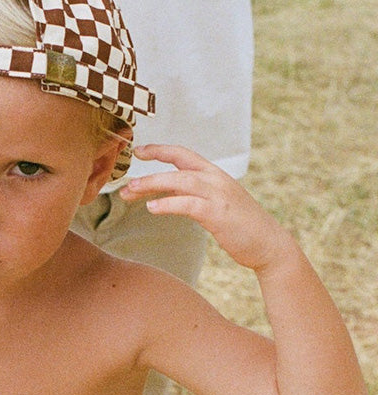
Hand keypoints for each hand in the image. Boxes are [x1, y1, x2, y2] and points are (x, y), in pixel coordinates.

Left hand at [121, 144, 295, 273]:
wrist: (269, 244)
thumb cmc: (239, 225)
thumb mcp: (214, 202)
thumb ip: (192, 193)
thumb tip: (164, 191)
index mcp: (215, 175)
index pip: (183, 154)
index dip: (160, 150)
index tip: (139, 151)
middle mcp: (216, 180)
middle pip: (177, 167)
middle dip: (149, 173)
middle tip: (126, 184)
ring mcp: (218, 195)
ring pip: (180, 181)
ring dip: (152, 185)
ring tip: (131, 192)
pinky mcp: (219, 214)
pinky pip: (188, 204)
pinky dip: (168, 204)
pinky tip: (152, 208)